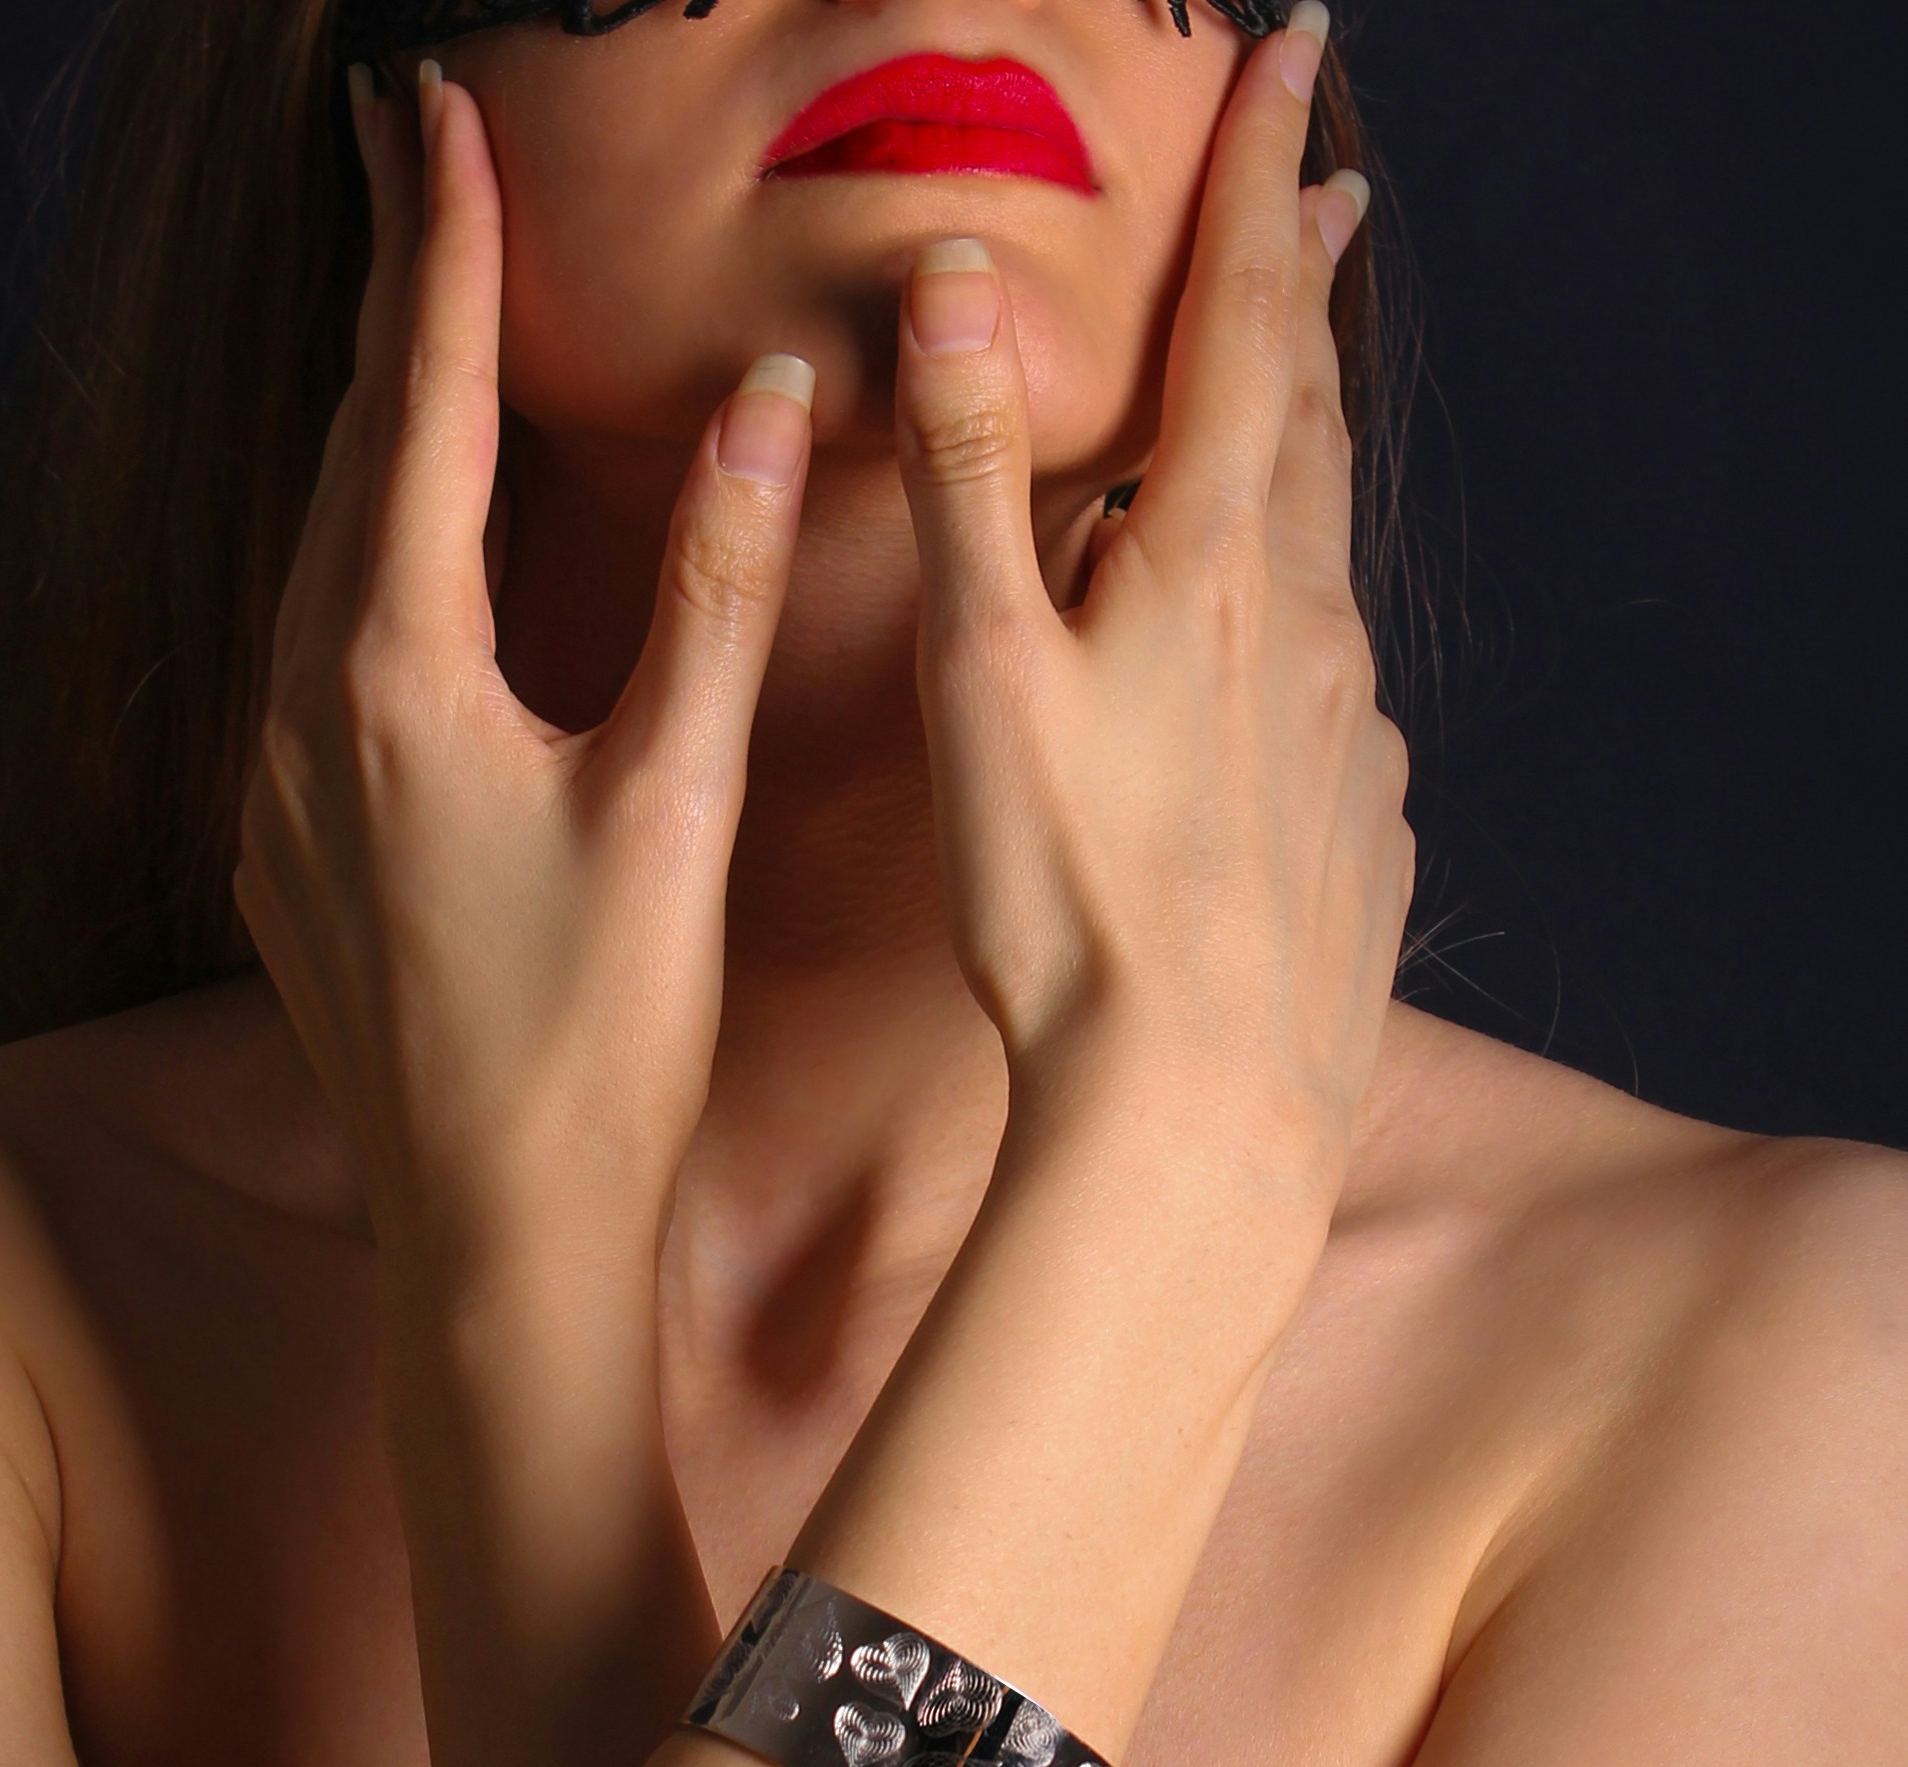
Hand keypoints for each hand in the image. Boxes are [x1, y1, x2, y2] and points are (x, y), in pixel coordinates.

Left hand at [234, 68, 815, 1278]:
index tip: (442, 119)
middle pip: (348, 461)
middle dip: (391, 309)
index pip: (424, 411)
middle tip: (412, 169)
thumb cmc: (598, 1043)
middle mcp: (300, 714)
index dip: (444, 253)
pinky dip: (357, 562)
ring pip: (318, 558)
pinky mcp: (281, 856)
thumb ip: (711, 589)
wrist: (496, 1237)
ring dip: (373, 435)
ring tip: (416, 329)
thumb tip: (765, 404)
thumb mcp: (675, 801)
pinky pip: (305, 655)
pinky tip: (393, 558)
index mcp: (393, 680)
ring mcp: (273, 790)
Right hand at [892, 18, 1412, 1209]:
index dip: (1253, 176)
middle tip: (1321, 186)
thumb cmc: (1067, 902)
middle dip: (1301, 288)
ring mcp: (1353, 727)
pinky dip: (1302, 626)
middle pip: (1306, 415)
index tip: (1282, 54)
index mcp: (1208, 561)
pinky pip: (1336, 686)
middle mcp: (1307, 622)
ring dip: (1302, 454)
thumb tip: (958, 290)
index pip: (1242, 319)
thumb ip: (970, 482)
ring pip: (1326, 550)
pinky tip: (1274, 669)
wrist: (1197, 1106)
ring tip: (1285, 405)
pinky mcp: (1363, 823)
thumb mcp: (980, 677)